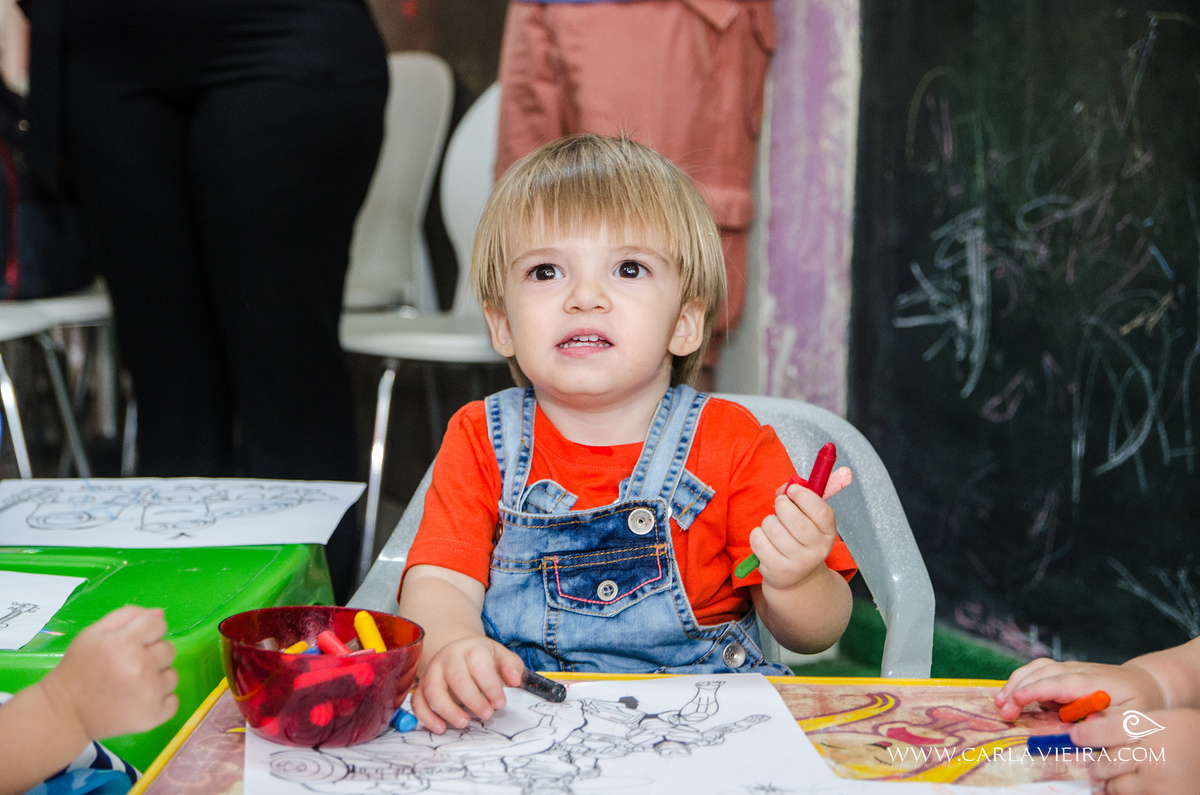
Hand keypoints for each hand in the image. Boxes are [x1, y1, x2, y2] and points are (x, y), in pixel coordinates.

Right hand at [39, 606, 178, 742]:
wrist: (66, 712)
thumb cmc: (79, 668)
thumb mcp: (93, 634)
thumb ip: (128, 616)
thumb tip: (161, 614)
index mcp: (125, 643)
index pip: (158, 624)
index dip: (146, 632)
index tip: (131, 643)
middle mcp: (141, 667)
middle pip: (168, 649)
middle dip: (151, 654)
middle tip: (127, 666)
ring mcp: (150, 693)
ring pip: (172, 675)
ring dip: (156, 678)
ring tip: (131, 685)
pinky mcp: (154, 716)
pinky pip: (173, 701)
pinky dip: (160, 701)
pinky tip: (138, 701)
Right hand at [410, 635, 523, 733]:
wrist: (456, 652)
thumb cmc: (482, 659)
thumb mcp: (500, 656)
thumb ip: (512, 666)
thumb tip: (515, 680)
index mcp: (471, 648)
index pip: (479, 664)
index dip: (490, 685)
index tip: (500, 703)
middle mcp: (448, 657)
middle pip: (456, 677)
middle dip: (472, 699)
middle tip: (486, 714)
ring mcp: (432, 671)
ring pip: (433, 689)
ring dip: (448, 709)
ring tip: (464, 723)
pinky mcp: (421, 686)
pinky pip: (417, 701)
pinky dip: (426, 716)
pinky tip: (440, 728)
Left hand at [748, 466, 850, 590]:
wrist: (795, 577)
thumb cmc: (799, 538)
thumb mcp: (808, 518)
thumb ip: (802, 496)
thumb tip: (789, 484)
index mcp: (828, 533)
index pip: (822, 512)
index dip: (805, 496)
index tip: (793, 489)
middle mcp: (817, 551)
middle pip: (795, 521)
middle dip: (782, 506)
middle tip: (780, 504)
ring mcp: (798, 563)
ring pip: (773, 528)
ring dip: (768, 520)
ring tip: (773, 526)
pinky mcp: (777, 570)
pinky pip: (759, 541)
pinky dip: (757, 534)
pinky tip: (765, 539)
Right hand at [994, 657, 1164, 721]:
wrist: (1145, 682)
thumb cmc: (1140, 702)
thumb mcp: (1134, 718)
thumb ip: (1108, 722)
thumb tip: (1082, 729)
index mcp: (1093, 681)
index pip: (1059, 683)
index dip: (1037, 691)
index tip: (1017, 700)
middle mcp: (1077, 670)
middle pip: (1041, 673)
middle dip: (1018, 689)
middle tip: (1003, 712)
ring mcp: (1069, 669)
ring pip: (1036, 668)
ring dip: (1015, 683)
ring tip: (999, 702)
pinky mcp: (1063, 672)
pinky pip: (1038, 671)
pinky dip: (1022, 680)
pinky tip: (1014, 696)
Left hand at [1070, 707, 1199, 793]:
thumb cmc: (1192, 737)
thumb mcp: (1164, 720)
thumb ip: (1128, 723)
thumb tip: (1089, 724)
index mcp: (1153, 729)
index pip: (1106, 730)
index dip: (1086, 735)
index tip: (1075, 737)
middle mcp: (1154, 756)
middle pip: (1105, 762)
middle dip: (1097, 764)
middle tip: (1096, 764)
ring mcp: (1159, 782)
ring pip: (1114, 786)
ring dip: (1109, 783)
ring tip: (1110, 778)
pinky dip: (1125, 794)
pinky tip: (1132, 788)